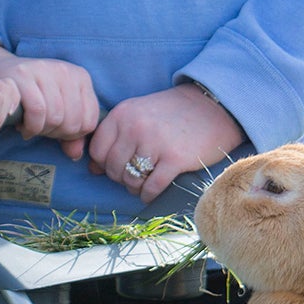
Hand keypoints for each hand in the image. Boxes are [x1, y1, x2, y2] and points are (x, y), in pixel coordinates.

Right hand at [0, 45, 99, 159]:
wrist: (0, 73)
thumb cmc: (33, 96)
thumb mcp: (58, 110)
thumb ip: (71, 134)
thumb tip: (75, 155)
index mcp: (81, 77)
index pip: (90, 121)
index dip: (73, 135)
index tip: (57, 131)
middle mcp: (66, 71)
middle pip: (73, 121)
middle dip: (56, 134)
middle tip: (42, 131)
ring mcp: (45, 70)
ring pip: (55, 117)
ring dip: (41, 131)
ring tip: (32, 128)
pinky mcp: (23, 74)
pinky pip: (37, 111)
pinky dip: (31, 127)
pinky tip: (23, 127)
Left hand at [88, 84, 244, 205]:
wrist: (212, 108)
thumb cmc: (171, 114)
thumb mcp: (138, 114)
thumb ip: (114, 137)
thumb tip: (92, 169)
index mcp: (123, 114)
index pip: (97, 150)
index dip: (103, 164)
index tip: (116, 166)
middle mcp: (135, 127)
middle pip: (112, 168)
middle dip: (120, 178)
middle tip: (132, 177)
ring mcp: (155, 143)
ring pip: (130, 180)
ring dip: (134, 187)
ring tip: (143, 183)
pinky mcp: (174, 159)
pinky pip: (151, 187)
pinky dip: (148, 195)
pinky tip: (151, 193)